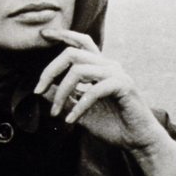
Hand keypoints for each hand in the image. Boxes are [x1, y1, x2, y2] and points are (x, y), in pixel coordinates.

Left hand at [35, 30, 169, 154]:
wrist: (137, 140)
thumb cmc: (112, 126)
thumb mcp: (79, 111)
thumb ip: (63, 99)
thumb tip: (41, 90)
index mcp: (100, 67)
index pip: (81, 43)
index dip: (62, 35)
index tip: (43, 34)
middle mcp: (108, 66)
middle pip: (72, 54)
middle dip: (50, 71)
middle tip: (38, 90)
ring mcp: (117, 74)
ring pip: (79, 71)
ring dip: (62, 93)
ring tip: (56, 112)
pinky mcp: (123, 86)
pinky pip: (93, 91)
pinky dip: (78, 106)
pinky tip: (71, 120)